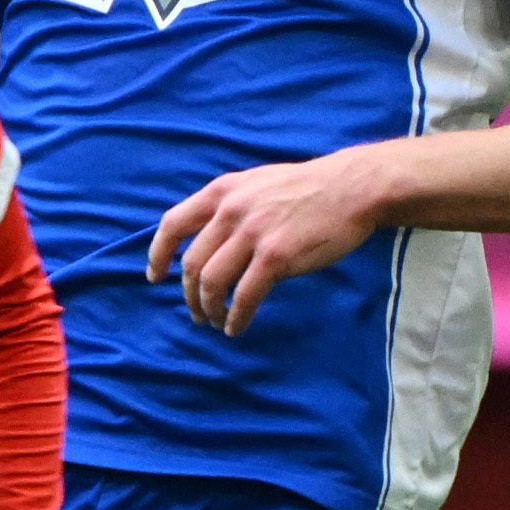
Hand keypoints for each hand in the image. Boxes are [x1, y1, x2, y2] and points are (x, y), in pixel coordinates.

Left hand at [149, 146, 395, 333]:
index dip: (158, 255)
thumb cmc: (308, 188)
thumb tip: (206, 238)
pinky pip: (244, 296)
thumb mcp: (256, 183)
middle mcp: (230, 211)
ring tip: (215, 322)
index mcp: (221, 192)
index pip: (172, 225)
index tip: (155, 278)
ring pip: (212, 282)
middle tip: (197, 312)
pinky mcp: (276, 256)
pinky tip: (236, 326)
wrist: (354, 188)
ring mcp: (252, 234)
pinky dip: (235, 316)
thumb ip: (229, 206)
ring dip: (208, 309)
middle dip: (189, 294)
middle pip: (191, 263)